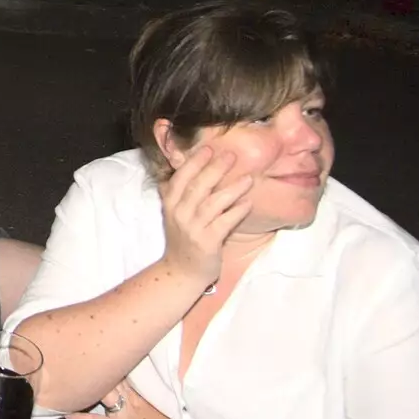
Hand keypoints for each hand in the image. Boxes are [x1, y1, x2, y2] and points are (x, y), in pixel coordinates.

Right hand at [159, 145, 254, 286]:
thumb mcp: (175, 212)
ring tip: (248, 178)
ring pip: (213, 204)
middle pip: (198, 186)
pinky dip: (237, 212)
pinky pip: (224, 223)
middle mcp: (179, 213)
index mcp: (170, 203)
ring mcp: (192, 228)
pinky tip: (248, 203)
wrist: (182, 270)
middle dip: (215, 169)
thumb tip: (185, 164)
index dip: (194, 162)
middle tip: (232, 156)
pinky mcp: (207, 242)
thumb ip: (181, 191)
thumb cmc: (183, 237)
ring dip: (232, 189)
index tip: (209, 148)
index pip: (181, 177)